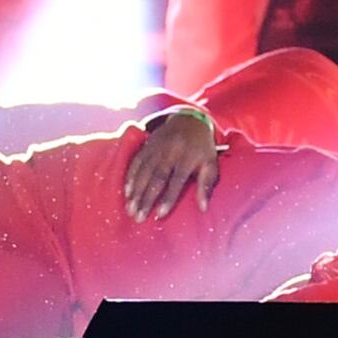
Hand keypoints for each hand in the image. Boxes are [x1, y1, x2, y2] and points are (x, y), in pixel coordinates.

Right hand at [124, 105, 220, 219]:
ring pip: (143, 171)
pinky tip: (126, 192)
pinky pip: (136, 162)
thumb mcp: (211, 163)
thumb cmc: (202, 148)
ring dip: (135, 191)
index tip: (159, 215)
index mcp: (188, 157)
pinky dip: (130, 177)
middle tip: (139, 218)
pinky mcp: (147, 145)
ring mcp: (157, 147)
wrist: (189, 119)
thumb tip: (204, 208)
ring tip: (130, 209)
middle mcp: (170, 151)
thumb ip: (207, 185)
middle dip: (146, 198)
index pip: (176, 180)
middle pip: (156, 177)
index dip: (168, 198)